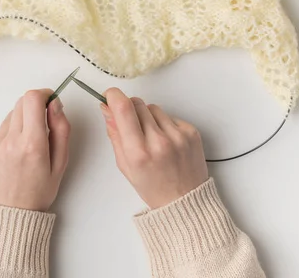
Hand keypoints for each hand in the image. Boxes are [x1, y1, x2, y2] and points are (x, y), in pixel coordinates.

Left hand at [0, 89, 69, 211]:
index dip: (43, 94)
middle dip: (34, 107)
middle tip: (41, 127)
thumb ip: (61, 129)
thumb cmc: (38, 192)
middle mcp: (9, 141)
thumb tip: (55, 104)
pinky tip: (13, 156)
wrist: (9, 216)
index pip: (32, 99)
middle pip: (21, 103)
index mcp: (32, 145)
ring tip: (26, 147)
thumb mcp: (60, 163)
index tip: (50, 101)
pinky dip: (9, 135)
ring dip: (21, 122)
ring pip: (10, 116)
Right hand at [101, 88, 208, 208]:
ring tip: (150, 138)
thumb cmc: (153, 187)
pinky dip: (164, 124)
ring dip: (147, 117)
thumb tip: (107, 109)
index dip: (113, 96)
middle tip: (130, 124)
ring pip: (153, 108)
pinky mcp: (191, 132)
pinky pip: (170, 116)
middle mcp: (159, 141)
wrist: (185, 201)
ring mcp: (178, 136)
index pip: (123, 109)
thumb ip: (115, 135)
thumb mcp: (125, 165)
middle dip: (129, 108)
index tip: (109, 96)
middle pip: (137, 104)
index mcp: (138, 152)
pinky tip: (165, 142)